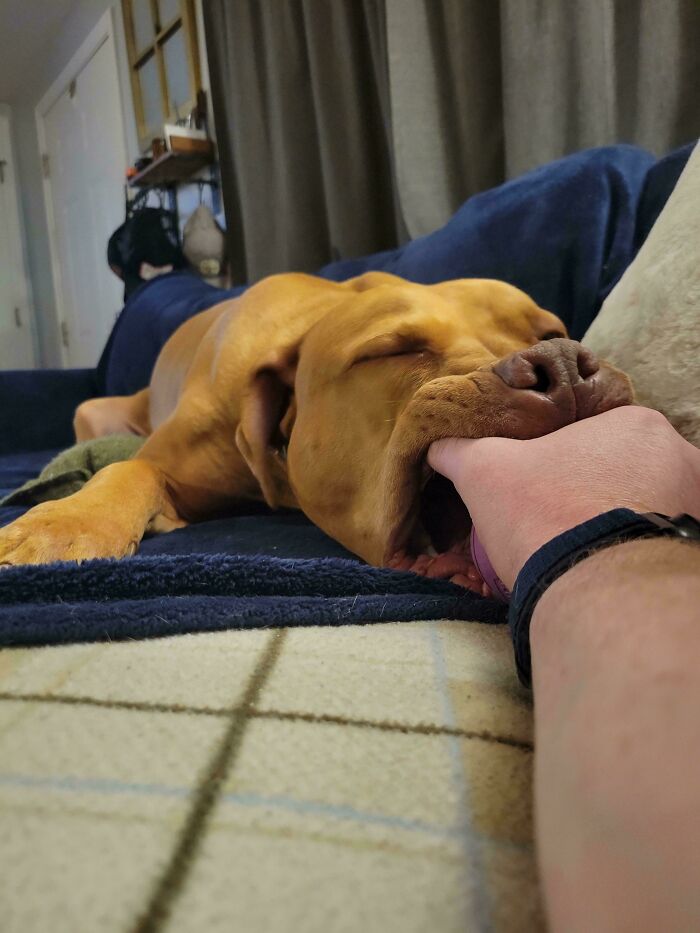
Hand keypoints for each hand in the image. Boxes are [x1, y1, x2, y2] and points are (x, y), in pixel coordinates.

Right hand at [427, 406, 699, 588]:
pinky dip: (645, 556)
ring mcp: (697, 507)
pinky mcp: (695, 556)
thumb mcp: (485, 471)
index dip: (571, 460)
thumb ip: (460, 451)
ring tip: (593, 553)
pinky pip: (670, 548)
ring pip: (658, 509)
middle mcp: (682, 459)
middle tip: (571, 522)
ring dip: (630, 524)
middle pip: (636, 471)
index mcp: (636, 425)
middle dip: (607, 493)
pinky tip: (616, 574)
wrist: (595, 593)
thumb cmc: (543, 515)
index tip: (549, 487)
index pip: (602, 433)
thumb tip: (435, 444)